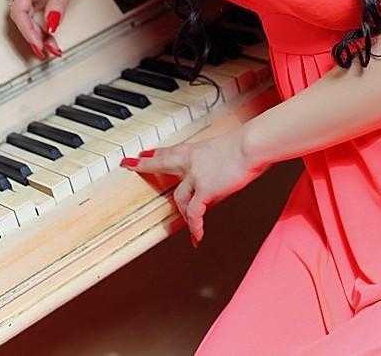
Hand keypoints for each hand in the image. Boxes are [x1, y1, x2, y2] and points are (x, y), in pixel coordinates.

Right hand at [9, 0, 89, 59]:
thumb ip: (58, 4)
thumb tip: (51, 25)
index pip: (20, 13)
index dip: (28, 32)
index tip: (39, 44)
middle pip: (22, 17)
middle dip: (34, 36)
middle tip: (47, 51)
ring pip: (29, 16)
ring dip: (38, 32)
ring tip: (51, 46)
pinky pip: (36, 11)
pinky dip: (43, 23)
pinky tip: (51, 33)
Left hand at [120, 128, 269, 243]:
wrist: (252, 145)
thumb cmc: (248, 144)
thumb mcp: (228, 149)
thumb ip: (220, 162)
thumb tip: (225, 171)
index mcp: (196, 150)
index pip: (170, 150)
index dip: (156, 153)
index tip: (144, 153)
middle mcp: (191, 162)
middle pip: (161, 163)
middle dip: (143, 165)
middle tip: (128, 164)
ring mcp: (195, 176)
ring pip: (179, 198)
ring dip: (185, 214)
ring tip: (190, 227)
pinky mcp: (204, 190)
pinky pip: (195, 213)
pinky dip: (196, 226)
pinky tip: (197, 237)